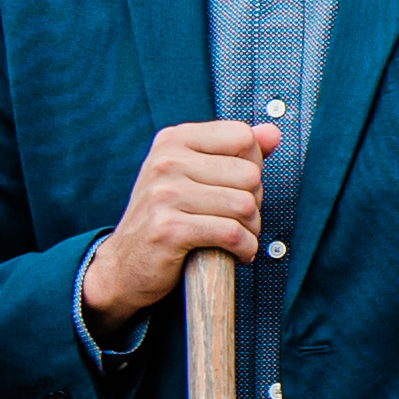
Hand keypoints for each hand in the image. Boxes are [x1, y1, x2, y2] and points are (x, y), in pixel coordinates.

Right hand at [83, 121, 273, 329]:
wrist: (124, 265)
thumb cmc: (167, 217)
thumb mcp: (195, 175)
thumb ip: (235, 152)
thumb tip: (273, 133)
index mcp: (174, 140)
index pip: (242, 137)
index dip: (253, 166)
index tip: (238, 188)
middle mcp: (166, 161)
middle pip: (249, 174)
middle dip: (254, 203)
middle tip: (237, 220)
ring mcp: (164, 194)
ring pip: (244, 205)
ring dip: (251, 229)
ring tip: (238, 238)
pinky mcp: (168, 229)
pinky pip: (231, 233)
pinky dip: (245, 248)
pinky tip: (237, 254)